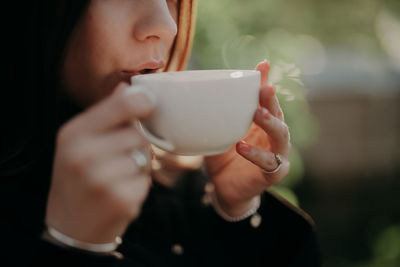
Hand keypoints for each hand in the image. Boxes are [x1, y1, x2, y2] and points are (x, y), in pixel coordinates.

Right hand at [46, 82, 153, 242]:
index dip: (142, 101)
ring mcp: (102, 180)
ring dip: (140, 164)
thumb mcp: (78, 142)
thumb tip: (126, 87)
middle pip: (138, 133)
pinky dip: (139, 185)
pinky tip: (120, 192)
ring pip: (145, 156)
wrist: (70, 225)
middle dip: (137, 143)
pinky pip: (147, 180)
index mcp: (73, 134)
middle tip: (119, 156)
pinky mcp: (121, 200)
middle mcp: (84, 155)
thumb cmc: (77, 178)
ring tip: (117, 175)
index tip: (149, 103)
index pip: (121, 105)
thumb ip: (105, 114)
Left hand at [203, 60, 290, 216]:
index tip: (263, 64)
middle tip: (265, 88)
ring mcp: (276, 155)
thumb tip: (201, 92)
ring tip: (257, 113)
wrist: (224, 188)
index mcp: (262, 123)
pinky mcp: (273, 174)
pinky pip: (268, 163)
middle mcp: (273, 136)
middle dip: (271, 100)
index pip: (267, 100)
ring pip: (281, 136)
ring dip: (270, 123)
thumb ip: (219, 115)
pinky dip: (255, 154)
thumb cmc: (223, 157)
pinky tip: (241, 146)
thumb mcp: (220, 132)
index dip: (265, 82)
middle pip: (278, 114)